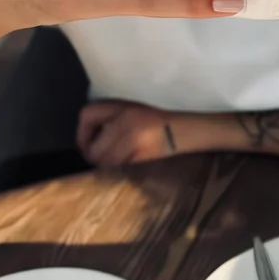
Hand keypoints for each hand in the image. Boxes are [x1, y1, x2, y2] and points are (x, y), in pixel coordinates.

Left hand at [77, 100, 232, 166]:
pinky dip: (119, 173)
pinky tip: (127, 170)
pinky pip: (121, 170)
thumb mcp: (137, 108)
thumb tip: (90, 138)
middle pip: (93, 149)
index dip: (82, 133)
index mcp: (124, 106)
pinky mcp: (144, 159)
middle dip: (94, 156)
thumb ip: (114, 117)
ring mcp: (134, 141)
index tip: (87, 143)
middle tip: (101, 160)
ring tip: (115, 166)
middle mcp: (125, 122)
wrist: (197, 127)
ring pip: (105, 163)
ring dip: (106, 167)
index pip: (87, 115)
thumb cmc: (167, 115)